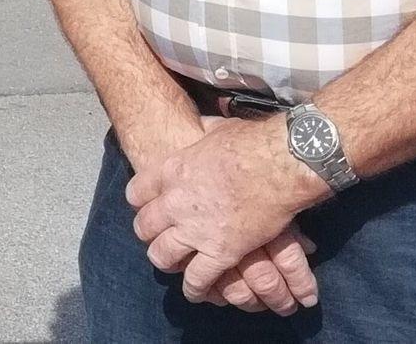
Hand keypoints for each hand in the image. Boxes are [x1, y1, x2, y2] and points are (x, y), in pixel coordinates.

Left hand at [130, 114, 328, 305]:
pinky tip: (196, 291)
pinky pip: (197, 279)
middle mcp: (175, 202)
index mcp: (171, 170)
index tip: (149, 206)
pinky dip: (194, 288)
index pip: (137, 192)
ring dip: (166, 261)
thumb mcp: (214, 130)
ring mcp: (195, 230)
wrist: (278, 163)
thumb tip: (203, 124)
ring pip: (163, 255)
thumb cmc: (252, 141)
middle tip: (157, 238)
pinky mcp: (220, 252)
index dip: (141, 202)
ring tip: (172, 265)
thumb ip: (201, 134)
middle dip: (149, 234)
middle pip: (146, 226)